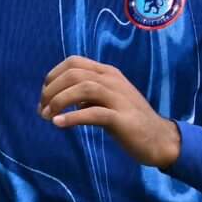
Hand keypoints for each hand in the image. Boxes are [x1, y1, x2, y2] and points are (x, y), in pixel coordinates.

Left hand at [40, 55, 179, 166]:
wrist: (159, 139)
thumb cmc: (129, 120)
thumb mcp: (106, 101)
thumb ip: (86, 96)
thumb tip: (57, 100)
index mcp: (107, 73)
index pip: (74, 62)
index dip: (53, 76)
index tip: (44, 96)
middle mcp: (112, 80)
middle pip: (74, 74)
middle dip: (51, 90)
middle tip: (42, 110)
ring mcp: (119, 97)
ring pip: (82, 88)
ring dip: (59, 101)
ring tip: (47, 116)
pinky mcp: (122, 118)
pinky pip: (93, 112)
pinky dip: (72, 117)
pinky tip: (59, 124)